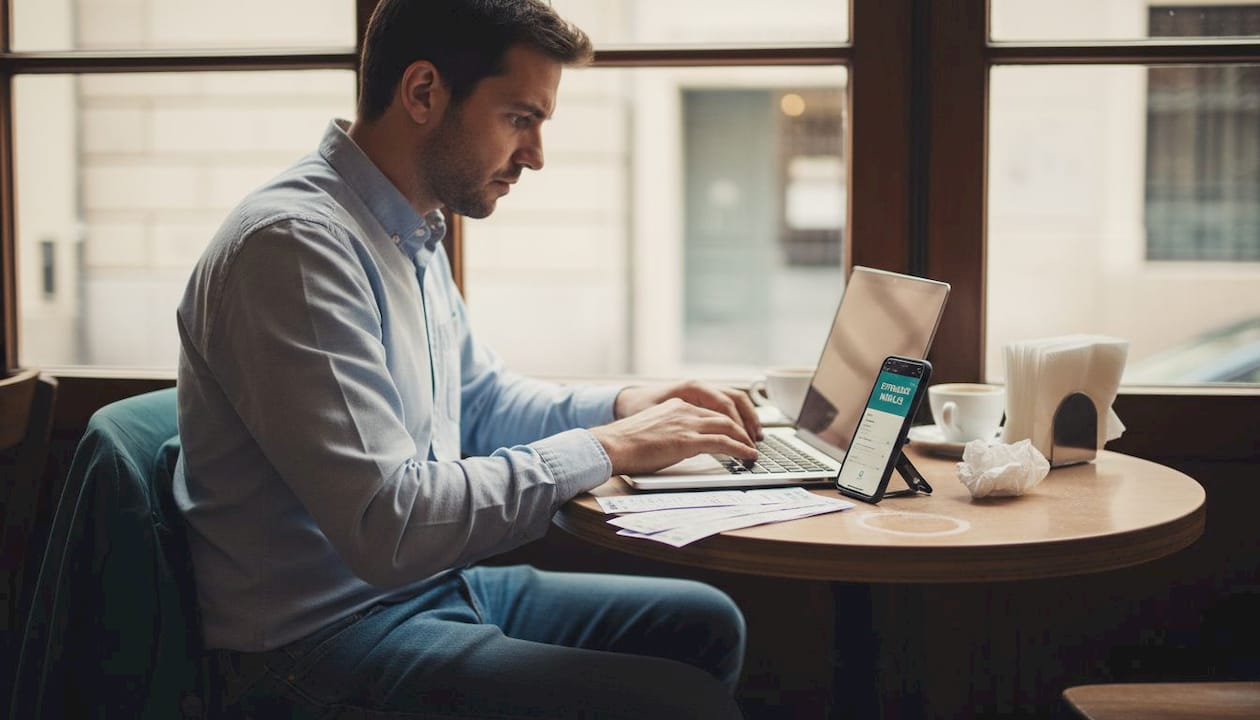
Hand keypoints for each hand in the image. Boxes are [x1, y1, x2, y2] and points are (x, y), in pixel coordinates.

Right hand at [591, 398, 758, 474]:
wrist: (613, 445)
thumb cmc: (625, 443)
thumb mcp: (652, 428)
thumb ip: (670, 430)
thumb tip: (678, 443)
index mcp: (676, 405)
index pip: (710, 411)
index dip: (727, 422)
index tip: (736, 431)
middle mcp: (684, 410)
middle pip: (724, 415)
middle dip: (742, 428)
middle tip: (752, 440)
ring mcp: (687, 424)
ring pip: (728, 427)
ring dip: (744, 439)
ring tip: (753, 450)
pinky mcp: (688, 440)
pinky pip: (723, 442)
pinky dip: (740, 449)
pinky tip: (748, 455)